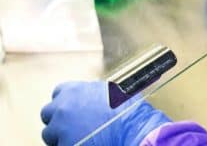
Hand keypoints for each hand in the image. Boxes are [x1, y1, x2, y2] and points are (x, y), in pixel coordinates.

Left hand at [41, 81, 169, 145]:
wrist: (134, 132)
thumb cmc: (129, 112)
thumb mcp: (113, 92)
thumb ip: (94, 93)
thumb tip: (91, 96)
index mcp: (74, 91)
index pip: (59, 93)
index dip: (66, 102)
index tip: (73, 109)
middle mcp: (62, 107)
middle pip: (48, 113)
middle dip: (58, 119)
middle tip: (73, 127)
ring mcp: (60, 129)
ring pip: (49, 134)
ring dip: (61, 136)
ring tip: (81, 138)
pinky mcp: (63, 145)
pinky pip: (59, 145)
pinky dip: (69, 145)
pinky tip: (85, 144)